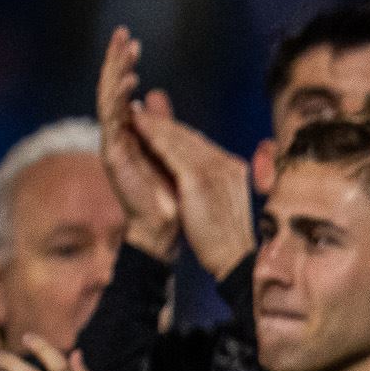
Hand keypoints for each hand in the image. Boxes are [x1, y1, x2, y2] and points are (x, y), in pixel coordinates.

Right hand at [96, 27, 181, 259]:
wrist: (167, 228)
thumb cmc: (170, 193)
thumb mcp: (169, 148)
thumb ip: (160, 123)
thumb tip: (152, 94)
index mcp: (130, 131)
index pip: (122, 89)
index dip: (123, 64)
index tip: (131, 40)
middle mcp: (118, 134)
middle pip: (112, 89)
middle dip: (116, 60)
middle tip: (122, 34)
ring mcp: (113, 144)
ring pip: (110, 99)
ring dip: (117, 73)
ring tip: (125, 50)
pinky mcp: (114, 156)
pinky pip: (114, 122)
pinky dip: (120, 101)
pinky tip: (128, 83)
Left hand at [132, 94, 256, 278]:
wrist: (233, 258)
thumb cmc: (225, 239)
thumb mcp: (222, 205)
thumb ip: (213, 185)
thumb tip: (197, 179)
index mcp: (232, 169)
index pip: (200, 144)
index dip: (176, 132)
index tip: (157, 124)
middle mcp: (225, 163)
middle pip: (190, 136)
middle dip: (164, 123)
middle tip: (141, 112)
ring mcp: (214, 169)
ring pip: (180, 139)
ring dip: (156, 125)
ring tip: (136, 115)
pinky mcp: (199, 179)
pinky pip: (172, 151)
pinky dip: (155, 137)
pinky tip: (139, 128)